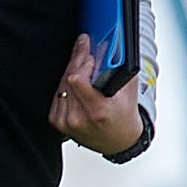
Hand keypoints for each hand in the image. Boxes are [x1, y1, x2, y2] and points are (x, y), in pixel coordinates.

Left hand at [50, 34, 142, 154]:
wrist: (118, 141)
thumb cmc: (124, 118)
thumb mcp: (129, 90)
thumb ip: (120, 67)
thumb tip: (107, 46)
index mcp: (97, 110)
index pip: (77, 79)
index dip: (82, 61)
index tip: (87, 49)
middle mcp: (78, 118)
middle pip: (68, 78)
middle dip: (77, 60)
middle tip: (84, 48)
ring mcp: (66, 121)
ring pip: (61, 84)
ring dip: (72, 72)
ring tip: (82, 65)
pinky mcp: (58, 121)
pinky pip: (57, 94)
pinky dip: (66, 86)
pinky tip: (76, 84)